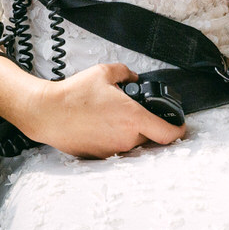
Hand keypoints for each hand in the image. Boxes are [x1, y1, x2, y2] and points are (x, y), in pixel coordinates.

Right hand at [18, 63, 186, 158]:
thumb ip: (125, 73)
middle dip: (147, 125)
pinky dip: (113, 137)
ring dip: (128, 131)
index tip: (180, 125)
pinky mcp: (100, 156)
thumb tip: (132, 77)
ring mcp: (113, 150)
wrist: (48, 114)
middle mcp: (127, 138)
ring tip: (110, 116)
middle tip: (136, 112)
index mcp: (133, 118)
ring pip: (132, 142)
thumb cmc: (74, 94)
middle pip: (150, 137)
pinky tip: (99, 125)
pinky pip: (115, 147)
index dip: (179, 130)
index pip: (168, 134)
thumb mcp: (103, 73)